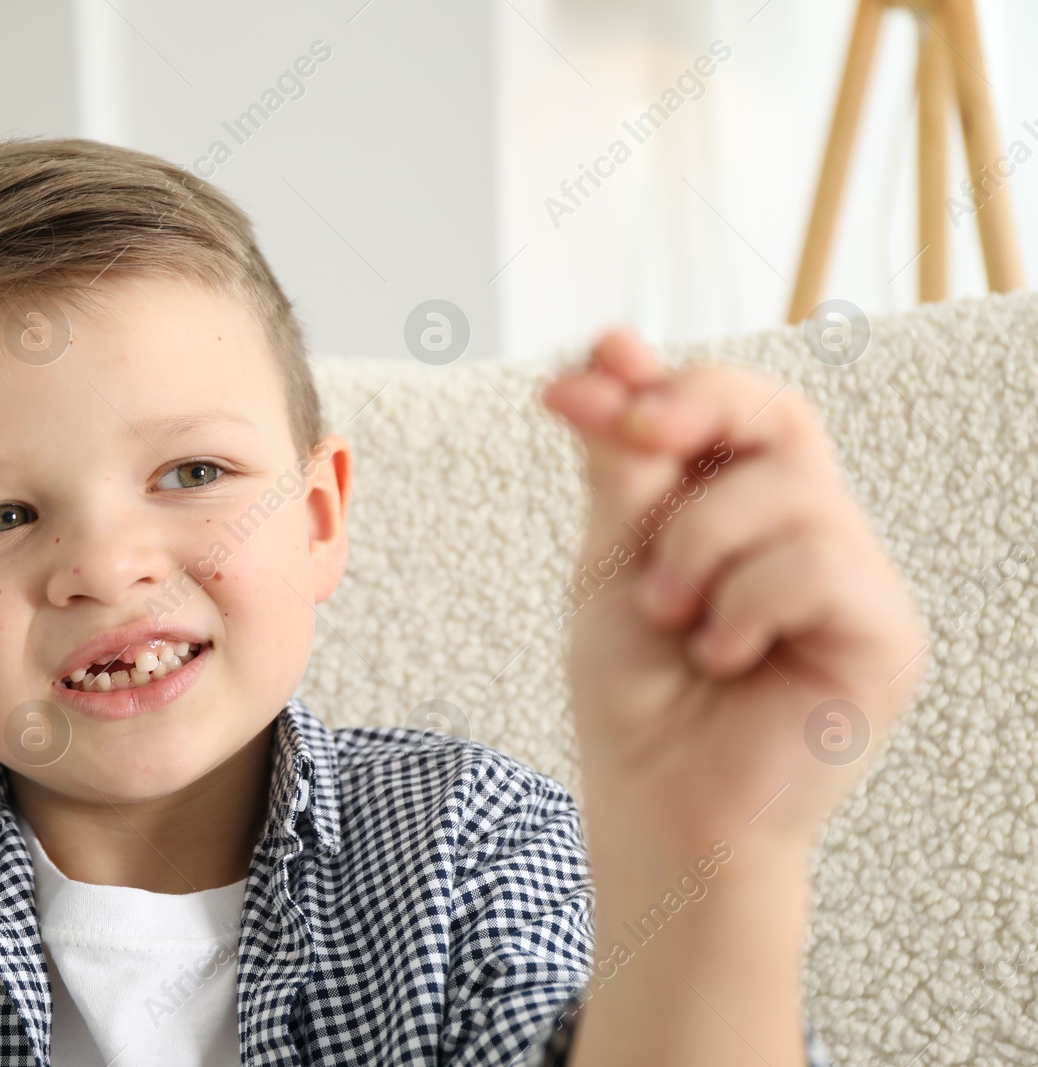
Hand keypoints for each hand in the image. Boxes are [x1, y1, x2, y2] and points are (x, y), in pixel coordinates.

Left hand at [540, 329, 929, 880]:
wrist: (655, 807)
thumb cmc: (634, 693)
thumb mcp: (612, 556)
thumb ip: (624, 462)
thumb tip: (608, 349)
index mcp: (744, 509)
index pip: (733, 409)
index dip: (668, 378)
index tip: (593, 365)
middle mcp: (810, 532)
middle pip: (781, 416)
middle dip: (695, 409)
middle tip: (633, 433)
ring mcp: (855, 581)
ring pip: (791, 487)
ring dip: (698, 543)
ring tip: (667, 612)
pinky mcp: (885, 636)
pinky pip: (816, 564)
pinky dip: (744, 603)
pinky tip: (722, 656)